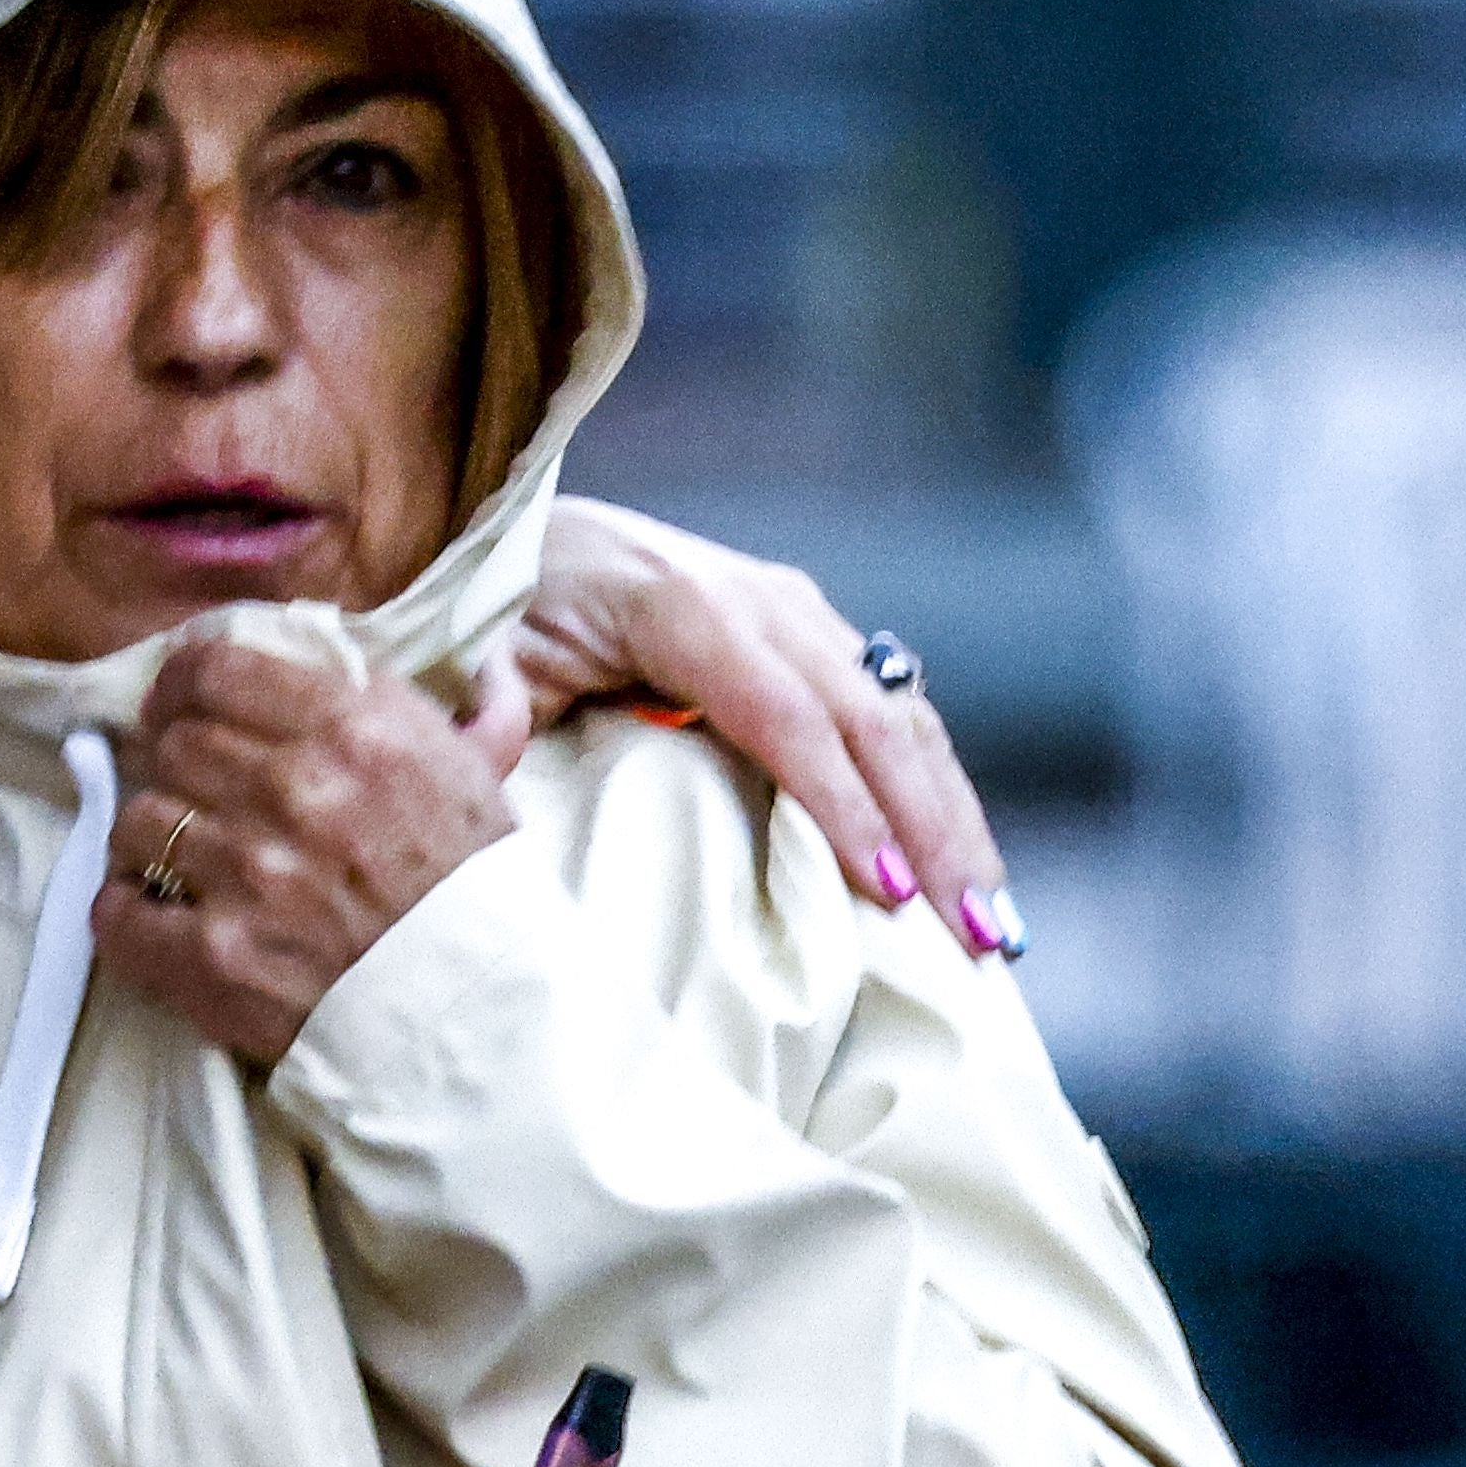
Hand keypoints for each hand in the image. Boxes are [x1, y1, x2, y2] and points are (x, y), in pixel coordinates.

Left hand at [92, 637, 526, 1063]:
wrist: (486, 1012)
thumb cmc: (477, 886)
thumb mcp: (461, 765)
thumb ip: (392, 699)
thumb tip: (372, 650)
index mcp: (353, 730)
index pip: (216, 670)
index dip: (182, 682)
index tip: (176, 701)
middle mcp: (293, 790)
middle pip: (172, 743)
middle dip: (173, 763)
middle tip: (190, 789)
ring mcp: (248, 874)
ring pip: (139, 821)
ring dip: (151, 838)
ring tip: (179, 857)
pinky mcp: (216, 954)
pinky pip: (119, 913)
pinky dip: (123, 912)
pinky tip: (148, 911)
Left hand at [521, 497, 1010, 953]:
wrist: (526, 531)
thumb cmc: (498, 603)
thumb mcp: (470, 643)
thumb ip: (481, 696)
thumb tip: (488, 747)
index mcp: (683, 605)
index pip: (787, 713)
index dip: (842, 802)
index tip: (886, 890)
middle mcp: (763, 601)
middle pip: (870, 721)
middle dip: (931, 832)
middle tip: (973, 935)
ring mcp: (801, 615)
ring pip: (903, 719)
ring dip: (956, 823)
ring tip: (995, 928)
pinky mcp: (817, 638)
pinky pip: (894, 717)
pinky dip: (937, 794)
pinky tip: (964, 870)